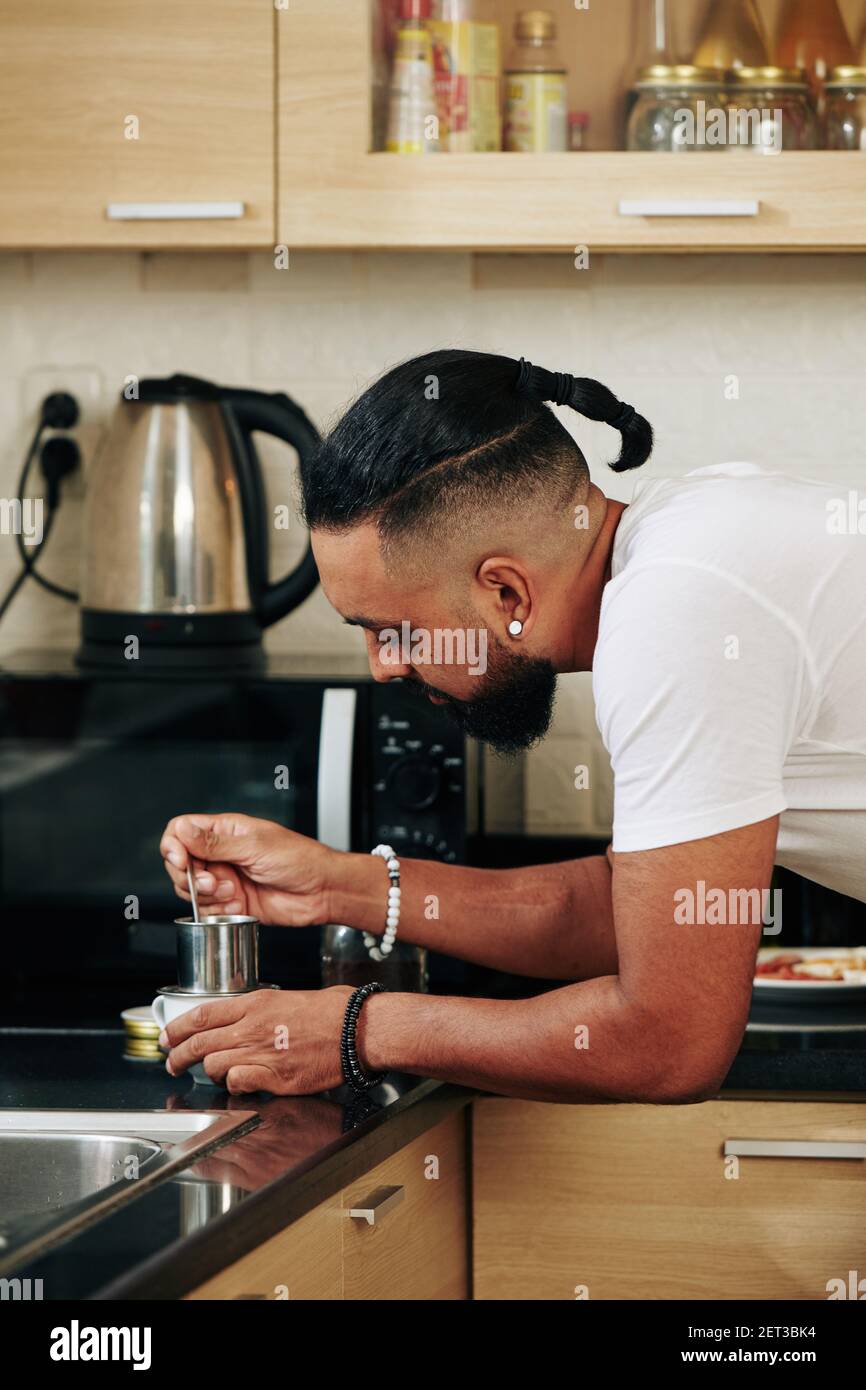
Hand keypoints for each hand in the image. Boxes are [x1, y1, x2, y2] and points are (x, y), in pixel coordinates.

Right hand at [160, 813, 338, 925]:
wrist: (321, 891)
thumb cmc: (299, 859)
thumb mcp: (255, 846)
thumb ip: (215, 843)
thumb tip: (182, 831)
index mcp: (225, 831)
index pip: (181, 831)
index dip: (173, 846)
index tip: (181, 860)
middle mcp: (221, 854)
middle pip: (179, 863)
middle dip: (190, 876)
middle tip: (212, 882)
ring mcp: (225, 878)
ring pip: (189, 889)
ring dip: (205, 895)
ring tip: (232, 892)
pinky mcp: (230, 902)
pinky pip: (206, 909)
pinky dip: (216, 910)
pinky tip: (237, 904)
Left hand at [160, 987, 354, 1093]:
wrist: (357, 1029)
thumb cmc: (333, 1012)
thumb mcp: (289, 998)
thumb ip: (263, 1010)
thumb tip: (248, 1020)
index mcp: (256, 1003)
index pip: (202, 1014)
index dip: (178, 1027)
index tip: (169, 1036)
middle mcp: (252, 1026)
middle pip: (199, 1042)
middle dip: (179, 1055)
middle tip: (173, 1063)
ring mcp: (262, 1052)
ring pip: (213, 1064)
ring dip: (209, 1072)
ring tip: (212, 1076)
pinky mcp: (274, 1076)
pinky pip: (237, 1082)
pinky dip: (233, 1085)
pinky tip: (239, 1083)